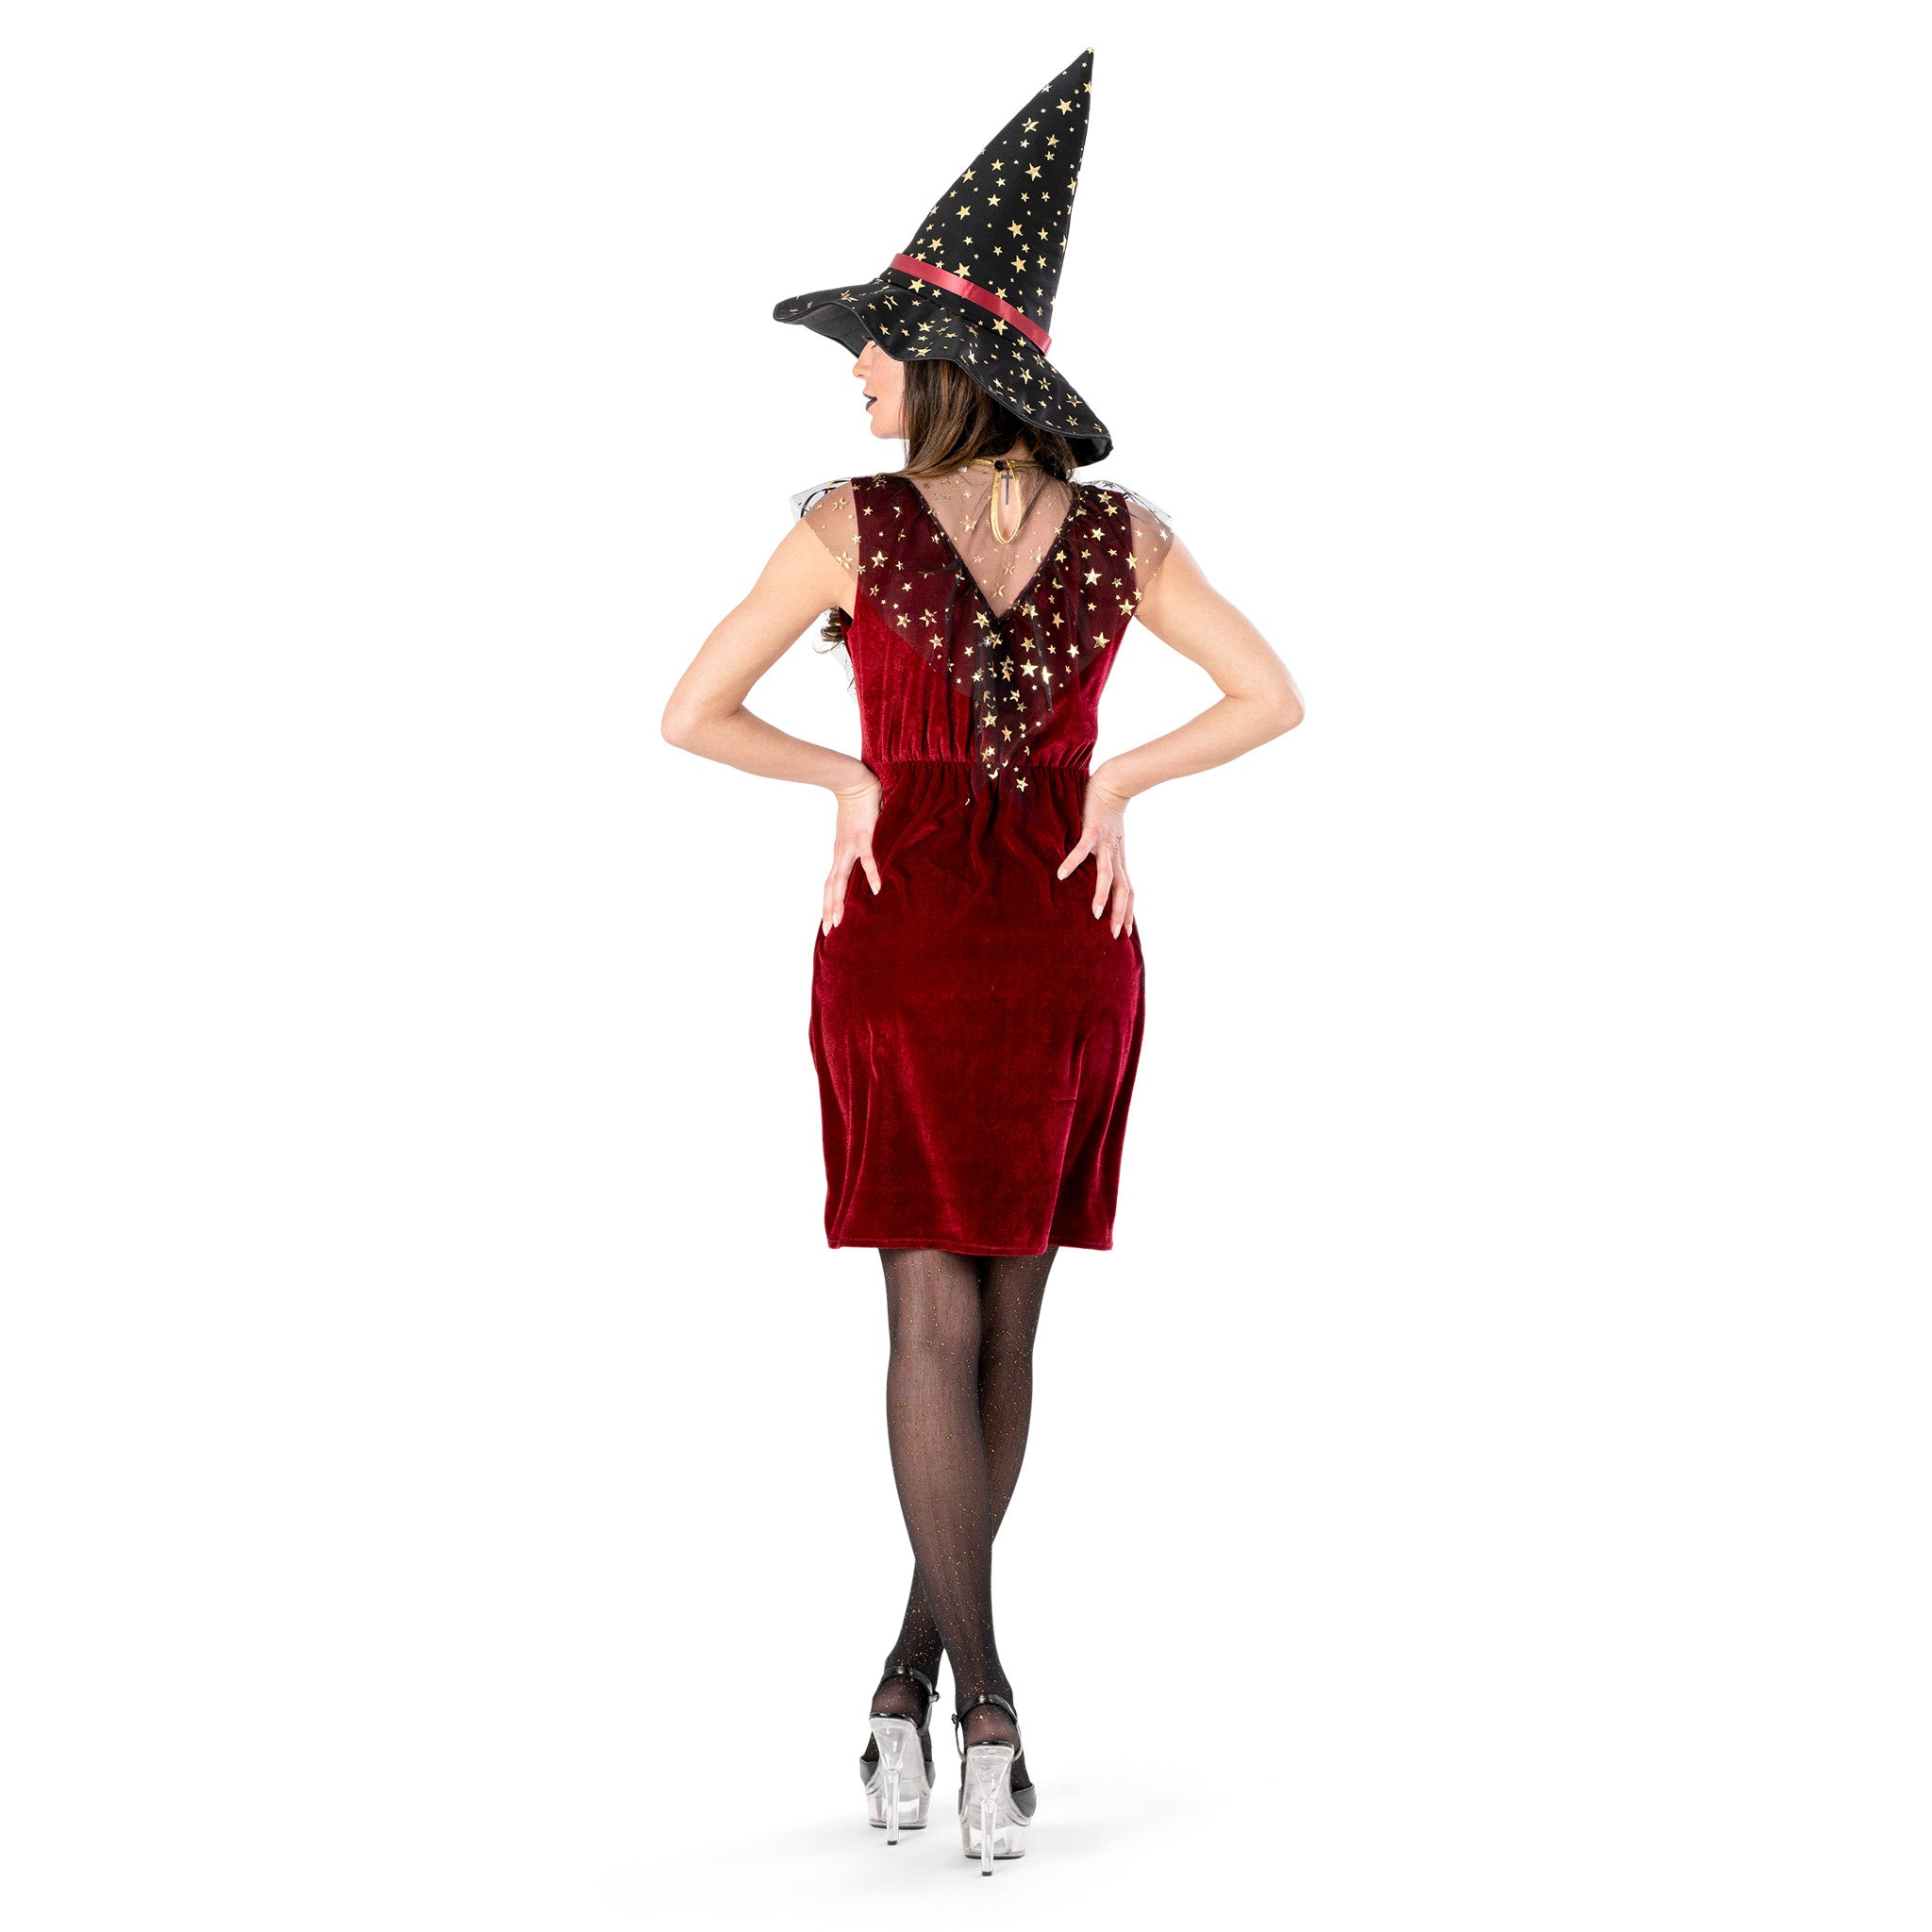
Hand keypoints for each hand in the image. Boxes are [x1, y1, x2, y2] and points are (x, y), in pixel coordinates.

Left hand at [822, 771, 882, 934]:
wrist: (853, 783)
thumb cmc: (857, 806)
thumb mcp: (856, 834)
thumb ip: (861, 849)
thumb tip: (870, 861)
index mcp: (840, 854)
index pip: (832, 883)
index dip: (828, 903)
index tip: (828, 922)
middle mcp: (842, 854)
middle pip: (832, 887)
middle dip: (829, 909)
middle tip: (829, 930)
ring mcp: (851, 847)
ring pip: (841, 879)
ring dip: (839, 901)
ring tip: (840, 920)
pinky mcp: (864, 837)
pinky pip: (869, 860)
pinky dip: (871, 875)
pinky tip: (876, 889)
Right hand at [1057, 766, 1135, 936]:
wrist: (1113, 785)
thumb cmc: (1109, 814)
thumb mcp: (1111, 841)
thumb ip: (1105, 858)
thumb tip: (1099, 874)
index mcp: (1119, 860)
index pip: (1128, 890)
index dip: (1129, 911)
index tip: (1126, 931)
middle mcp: (1115, 856)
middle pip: (1123, 889)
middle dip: (1120, 912)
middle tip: (1115, 934)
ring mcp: (1104, 844)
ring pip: (1107, 875)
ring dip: (1103, 895)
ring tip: (1096, 913)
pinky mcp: (1093, 830)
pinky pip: (1082, 850)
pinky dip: (1072, 862)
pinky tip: (1061, 875)